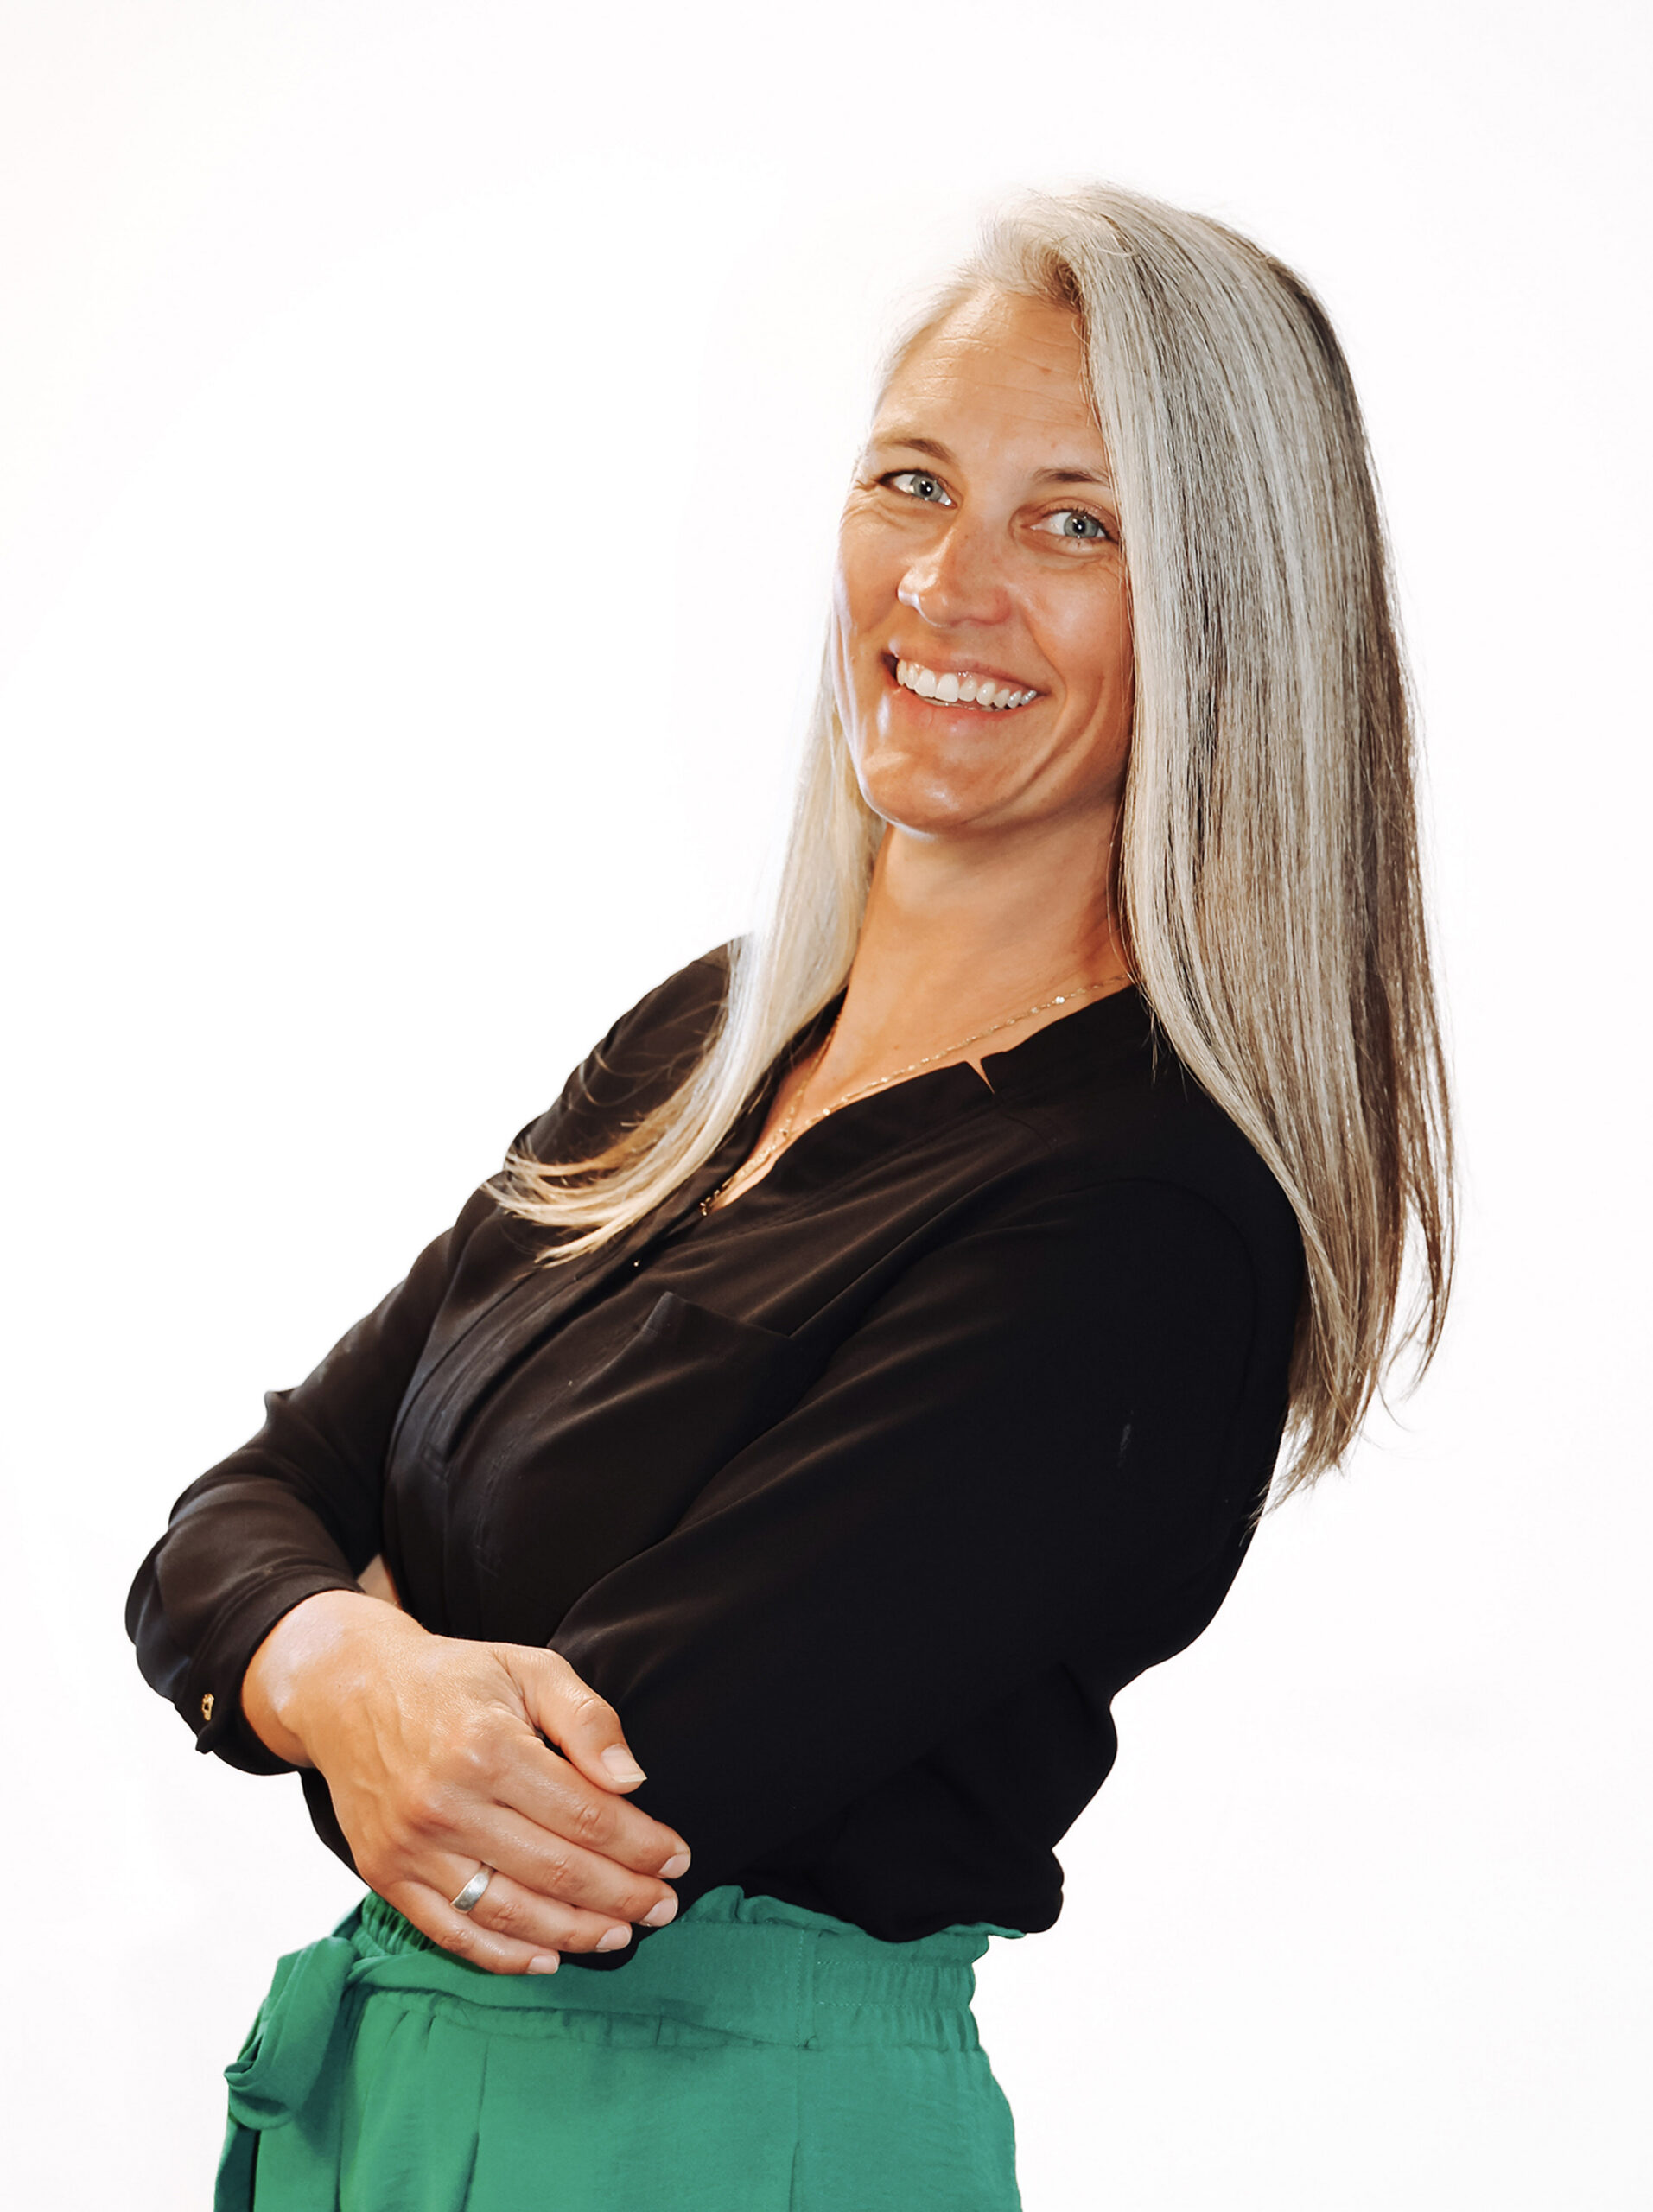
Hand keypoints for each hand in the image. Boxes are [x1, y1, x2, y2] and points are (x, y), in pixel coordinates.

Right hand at [242, 1588, 691, 1974]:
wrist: (349, 1690)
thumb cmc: (454, 1678)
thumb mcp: (529, 1667)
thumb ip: (587, 1720)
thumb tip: (633, 1782)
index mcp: (489, 1747)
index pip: (585, 1816)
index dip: (640, 1845)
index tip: (678, 1858)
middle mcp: (446, 1804)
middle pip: (555, 1870)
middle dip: (623, 1896)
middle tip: (665, 1907)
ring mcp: (410, 1846)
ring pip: (509, 1913)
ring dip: (574, 1934)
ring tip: (621, 1935)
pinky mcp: (385, 1874)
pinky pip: (452, 1932)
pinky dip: (503, 1956)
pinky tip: (550, 1958)